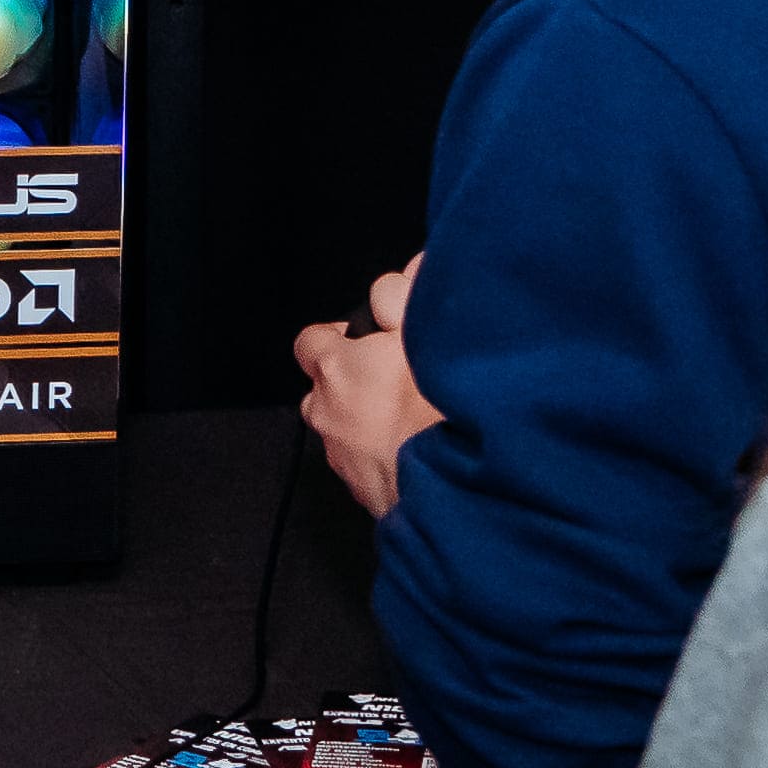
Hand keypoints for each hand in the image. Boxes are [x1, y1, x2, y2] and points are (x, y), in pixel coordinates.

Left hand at [294, 257, 443, 516]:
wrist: (458, 493)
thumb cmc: (439, 408)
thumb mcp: (425, 329)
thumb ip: (407, 294)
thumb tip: (407, 269)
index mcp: (336, 370)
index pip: (310, 341)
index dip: (335, 336)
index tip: (365, 337)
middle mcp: (329, 417)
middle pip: (322, 392)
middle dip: (348, 383)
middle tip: (392, 379)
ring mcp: (345, 462)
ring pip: (342, 433)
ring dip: (365, 424)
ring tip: (411, 420)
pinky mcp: (368, 498)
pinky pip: (367, 469)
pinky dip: (385, 459)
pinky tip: (421, 454)